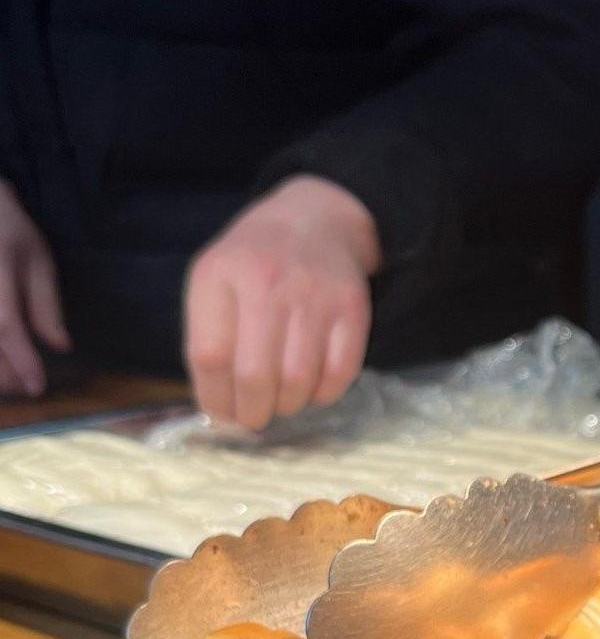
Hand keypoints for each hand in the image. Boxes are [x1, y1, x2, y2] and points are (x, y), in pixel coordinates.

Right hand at [0, 181, 68, 396]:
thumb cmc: (9, 233)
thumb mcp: (38, 262)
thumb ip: (47, 306)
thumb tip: (61, 347)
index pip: (6, 327)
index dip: (22, 361)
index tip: (37, 386)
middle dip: (5, 376)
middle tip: (27, 388)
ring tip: (11, 382)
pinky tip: (1, 368)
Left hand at [184, 176, 380, 429]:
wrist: (313, 220)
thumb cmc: (253, 263)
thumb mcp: (213, 282)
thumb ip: (207, 337)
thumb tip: (219, 409)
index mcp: (220, 275)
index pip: (209, 356)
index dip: (214, 398)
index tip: (222, 414)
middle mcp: (267, 282)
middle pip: (254, 375)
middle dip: (252, 412)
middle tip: (254, 418)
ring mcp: (314, 295)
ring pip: (298, 380)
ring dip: (288, 405)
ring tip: (282, 400)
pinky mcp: (352, 309)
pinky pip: (339, 373)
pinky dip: (324, 393)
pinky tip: (312, 386)